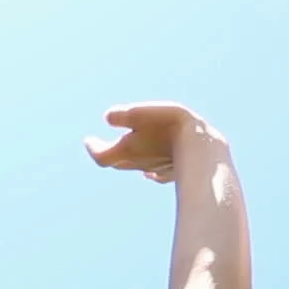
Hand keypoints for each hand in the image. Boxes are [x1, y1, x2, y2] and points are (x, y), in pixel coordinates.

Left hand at [84, 103, 222, 183]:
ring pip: (138, 167)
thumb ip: (120, 115)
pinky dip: (152, 170)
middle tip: (102, 146)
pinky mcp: (175, 172)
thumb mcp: (138, 114)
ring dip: (131, 160)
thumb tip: (108, 117)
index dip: (93, 148)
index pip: (101, 155)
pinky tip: (152, 173)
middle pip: (118, 163)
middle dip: (109, 154)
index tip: (88, 140)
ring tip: (128, 153)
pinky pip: (158, 174)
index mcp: (125, 152)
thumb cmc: (166, 128)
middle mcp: (138, 164)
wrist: (201, 147)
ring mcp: (157, 170)